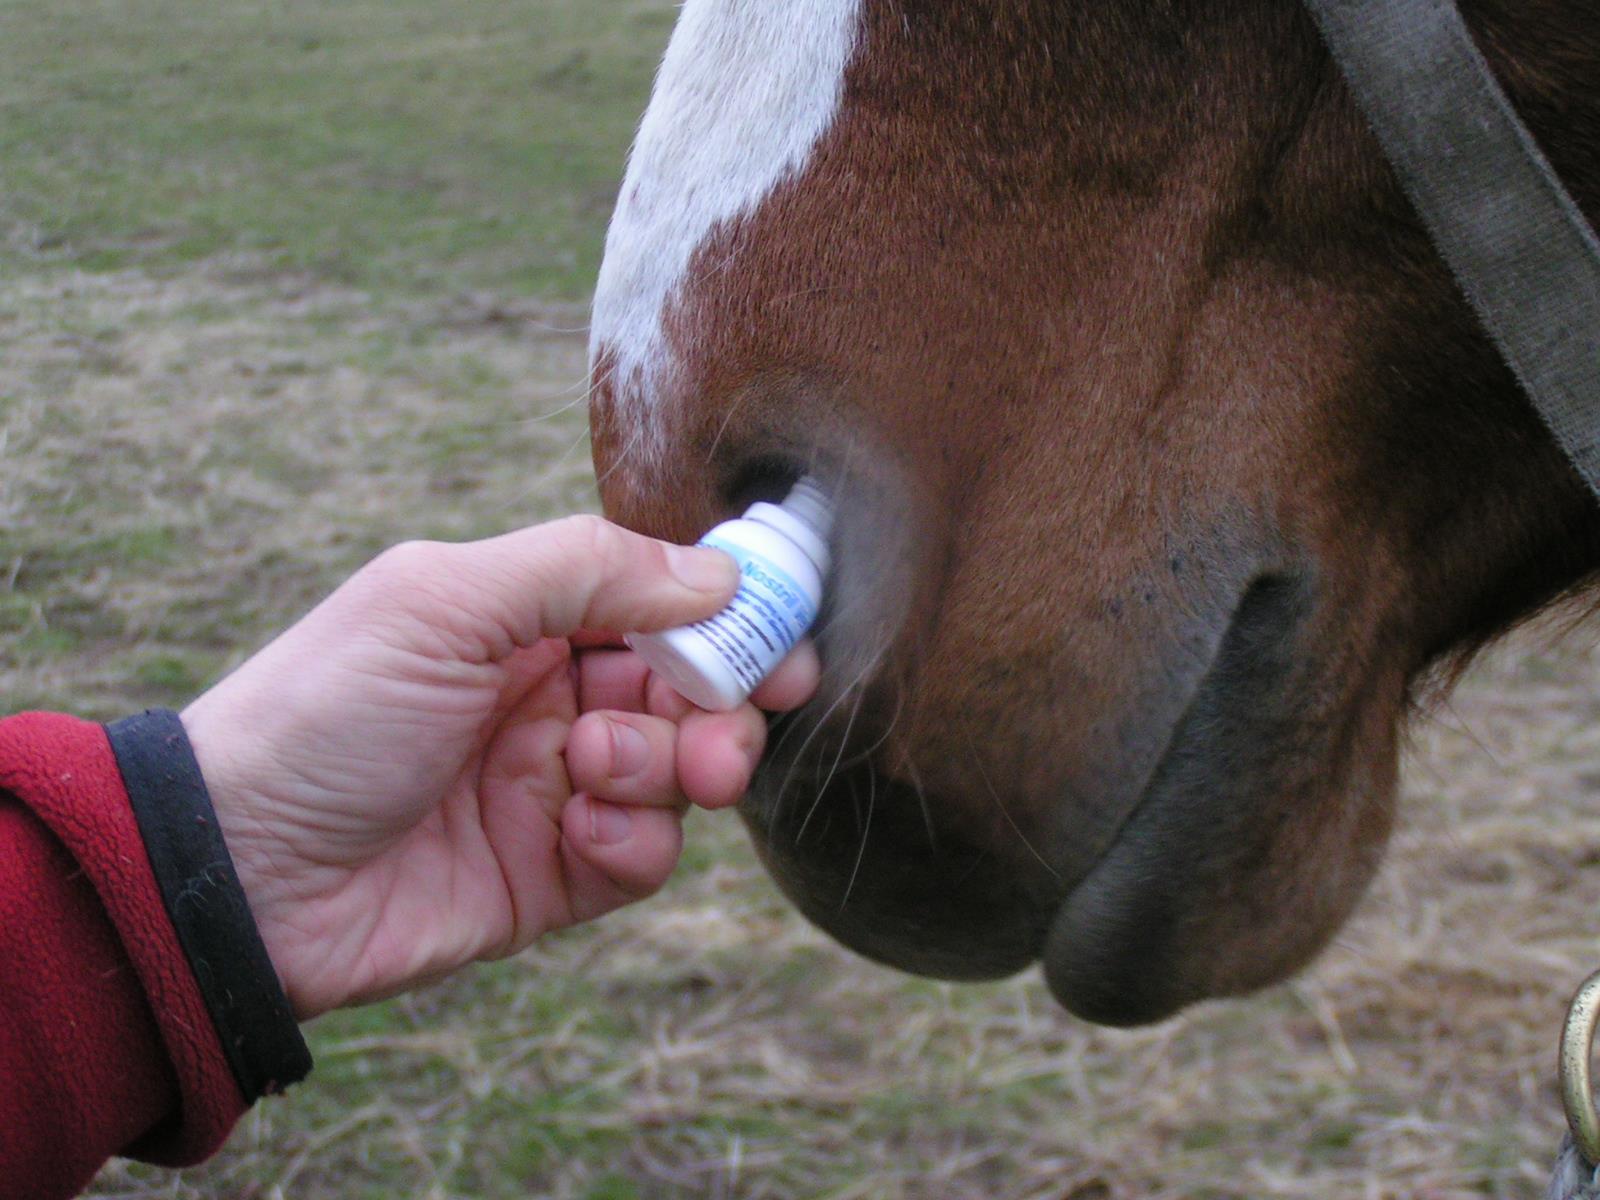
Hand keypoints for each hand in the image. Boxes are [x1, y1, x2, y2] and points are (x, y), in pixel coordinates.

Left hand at [180, 516, 818, 1018]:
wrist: (239, 874)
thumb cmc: (325, 712)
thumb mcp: (445, 603)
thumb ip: (587, 570)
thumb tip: (714, 577)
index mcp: (524, 618)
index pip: (659, 604)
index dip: (728, 621)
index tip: (784, 644)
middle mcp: (549, 697)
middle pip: (689, 691)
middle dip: (720, 707)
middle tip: (720, 733)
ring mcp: (554, 788)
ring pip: (679, 774)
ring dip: (667, 769)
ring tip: (601, 771)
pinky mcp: (554, 877)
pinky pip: (644, 857)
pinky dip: (632, 842)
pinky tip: (577, 834)